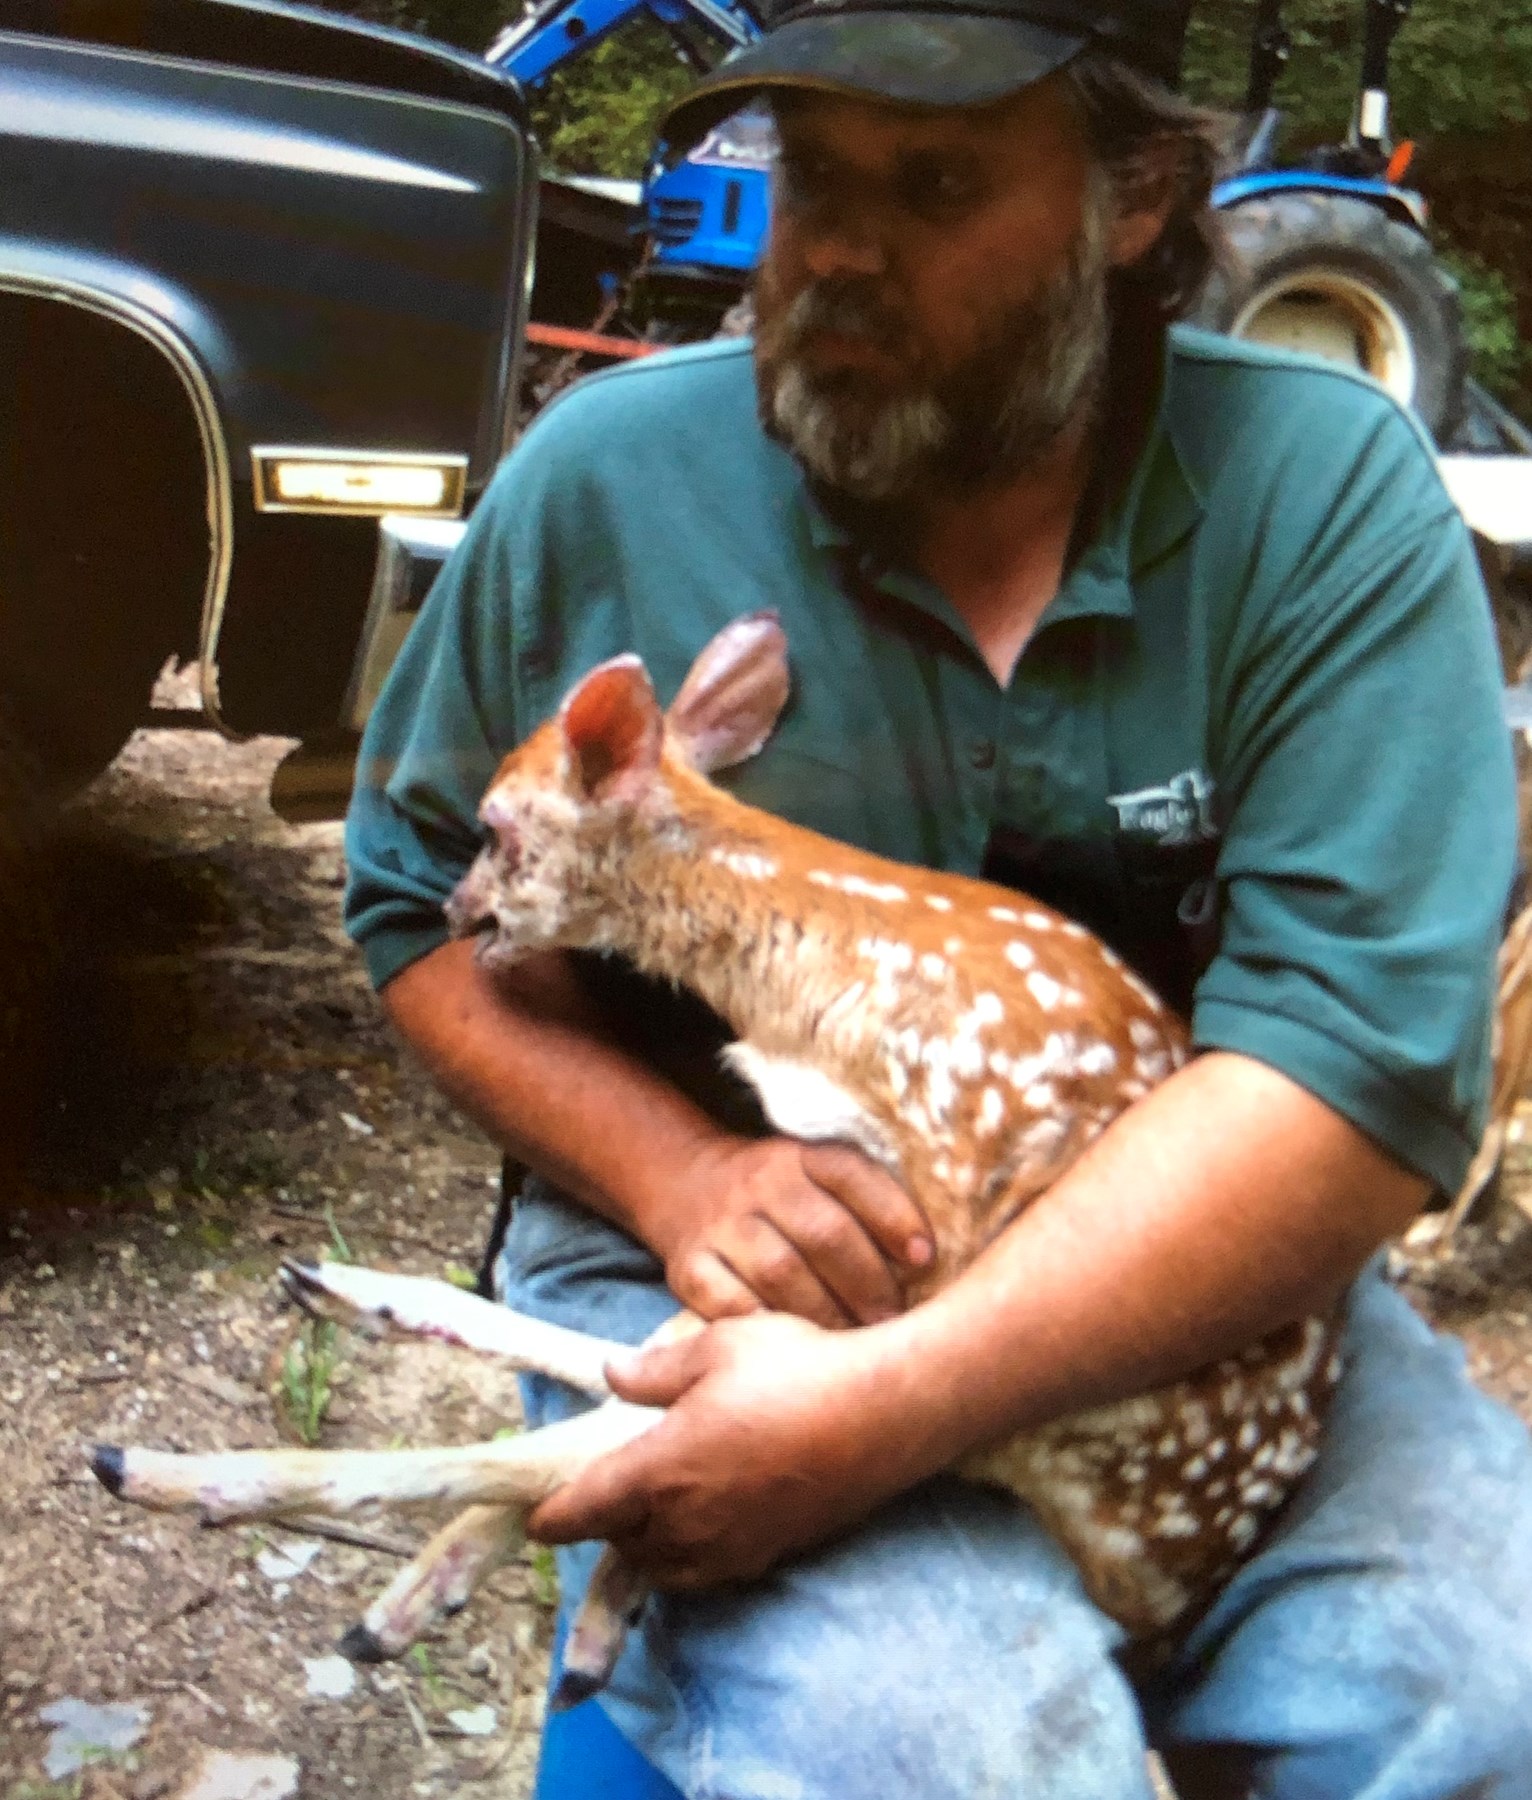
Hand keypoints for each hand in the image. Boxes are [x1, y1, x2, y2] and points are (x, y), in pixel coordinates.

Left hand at [528, 1312, 924, 1587]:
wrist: (882, 1413)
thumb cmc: (794, 1370)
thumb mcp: (714, 1346)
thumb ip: (652, 1370)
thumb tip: (610, 1375)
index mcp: (658, 1471)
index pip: (581, 1510)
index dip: (550, 1515)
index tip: (533, 1516)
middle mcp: (687, 1522)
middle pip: (620, 1542)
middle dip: (604, 1522)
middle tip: (604, 1489)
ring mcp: (731, 1546)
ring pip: (663, 1565)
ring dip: (646, 1543)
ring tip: (652, 1505)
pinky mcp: (770, 1554)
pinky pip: (708, 1570)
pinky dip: (690, 1554)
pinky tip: (705, 1517)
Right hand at [654, 1136, 932, 1327]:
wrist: (688, 1185)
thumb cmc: (783, 1197)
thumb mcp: (819, 1178)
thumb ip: (868, 1207)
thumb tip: (926, 1267)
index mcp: (801, 1155)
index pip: (852, 1175)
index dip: (894, 1217)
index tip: (926, 1261)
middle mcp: (760, 1182)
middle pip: (823, 1232)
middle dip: (868, 1283)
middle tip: (894, 1323)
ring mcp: (721, 1224)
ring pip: (780, 1271)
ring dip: (827, 1314)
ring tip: (856, 1345)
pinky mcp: (689, 1266)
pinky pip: (731, 1304)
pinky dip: (768, 1328)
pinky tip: (794, 1349)